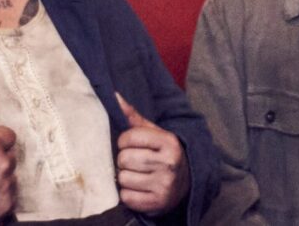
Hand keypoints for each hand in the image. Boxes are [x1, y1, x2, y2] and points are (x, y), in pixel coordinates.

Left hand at [115, 93, 188, 215]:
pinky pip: (126, 197)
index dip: (124, 141)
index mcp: (169, 142)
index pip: (130, 137)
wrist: (185, 184)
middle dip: (124, 160)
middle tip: (134, 162)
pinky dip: (128, 194)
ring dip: (125, 178)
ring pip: (123, 179)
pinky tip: (139, 189)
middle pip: (124, 159)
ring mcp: (164, 184)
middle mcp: (169, 163)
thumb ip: (134, 117)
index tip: (132, 145)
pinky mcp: (157, 203)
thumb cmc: (163, 154)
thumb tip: (113, 96)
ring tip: (137, 175)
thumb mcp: (155, 134)